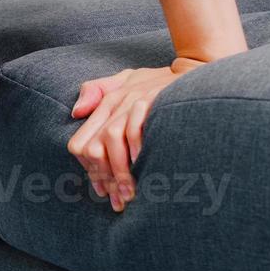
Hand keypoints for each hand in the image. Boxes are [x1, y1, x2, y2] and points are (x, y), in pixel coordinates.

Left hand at [67, 58, 205, 212]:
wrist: (193, 70)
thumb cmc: (157, 82)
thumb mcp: (125, 81)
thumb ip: (98, 92)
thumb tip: (75, 112)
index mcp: (104, 104)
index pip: (80, 144)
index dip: (88, 171)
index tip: (104, 190)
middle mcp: (113, 103)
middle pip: (92, 147)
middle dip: (104, 178)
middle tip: (119, 200)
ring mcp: (131, 101)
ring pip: (110, 140)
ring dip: (120, 171)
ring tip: (132, 193)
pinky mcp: (150, 100)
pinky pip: (135, 130)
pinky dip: (137, 151)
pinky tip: (145, 169)